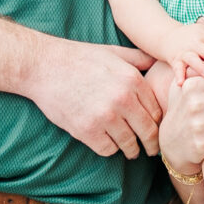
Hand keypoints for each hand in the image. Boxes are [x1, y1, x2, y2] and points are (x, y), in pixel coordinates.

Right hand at [27, 37, 163, 159]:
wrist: (44, 65)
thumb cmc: (79, 57)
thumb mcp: (113, 52)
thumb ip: (139, 59)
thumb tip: (158, 62)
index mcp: (133, 80)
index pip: (157, 112)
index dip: (158, 124)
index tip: (155, 130)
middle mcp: (123, 99)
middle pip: (148, 132)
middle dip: (151, 144)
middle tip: (151, 150)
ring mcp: (105, 116)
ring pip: (129, 144)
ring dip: (130, 150)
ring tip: (130, 151)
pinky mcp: (86, 130)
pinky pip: (108, 150)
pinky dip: (109, 149)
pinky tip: (107, 143)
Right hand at [174, 21, 203, 81]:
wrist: (166, 36)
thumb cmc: (190, 35)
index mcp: (203, 36)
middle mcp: (194, 44)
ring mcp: (184, 52)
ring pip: (193, 60)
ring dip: (200, 67)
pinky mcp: (175, 60)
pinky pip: (177, 68)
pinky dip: (178, 76)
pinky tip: (181, 84)